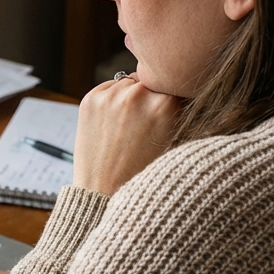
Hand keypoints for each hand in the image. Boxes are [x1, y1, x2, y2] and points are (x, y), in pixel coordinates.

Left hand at [73, 77, 183, 195]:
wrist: (105, 193)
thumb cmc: (145, 173)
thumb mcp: (176, 143)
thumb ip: (180, 112)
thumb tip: (182, 85)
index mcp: (166, 105)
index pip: (175, 83)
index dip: (173, 96)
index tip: (170, 109)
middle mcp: (137, 95)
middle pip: (152, 80)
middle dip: (152, 95)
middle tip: (147, 121)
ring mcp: (111, 96)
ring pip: (129, 82)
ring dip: (132, 95)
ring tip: (129, 126)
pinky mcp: (90, 99)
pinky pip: (109, 88)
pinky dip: (113, 99)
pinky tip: (114, 124)